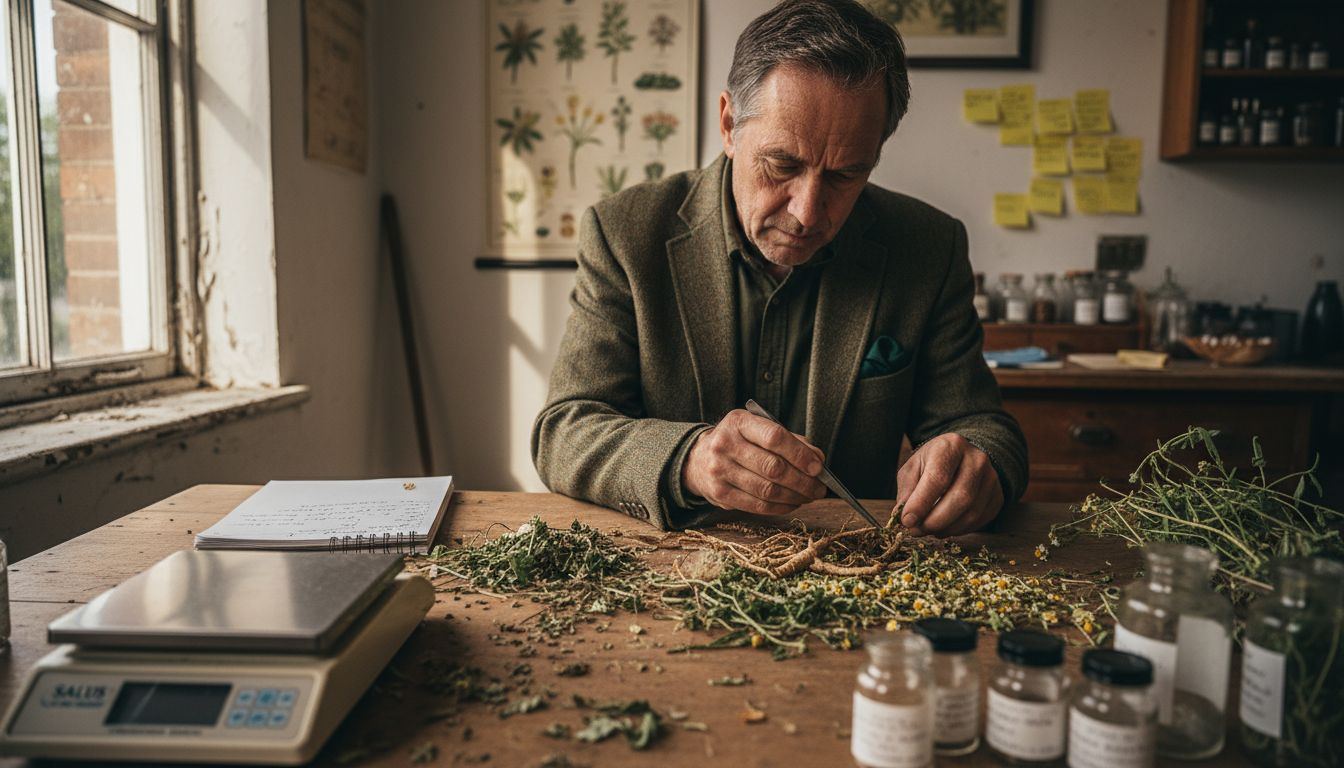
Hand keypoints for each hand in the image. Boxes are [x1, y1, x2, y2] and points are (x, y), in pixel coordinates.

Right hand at [682, 409, 827, 515]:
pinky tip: (792, 503)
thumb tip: (817, 461)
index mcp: (738, 422)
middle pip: (772, 467)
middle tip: (819, 488)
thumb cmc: (740, 442)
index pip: (774, 437)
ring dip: (794, 497)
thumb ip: (790, 441)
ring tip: (809, 496)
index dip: (800, 454)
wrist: (699, 458)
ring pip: (767, 490)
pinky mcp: (719, 494)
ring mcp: (720, 470)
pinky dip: (780, 507)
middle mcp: (725, 444)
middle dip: (802, 481)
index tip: (818, 467)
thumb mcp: (759, 430)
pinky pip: (757, 505)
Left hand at [894, 434, 1002, 535]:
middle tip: (916, 531)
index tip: (907, 521)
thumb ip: (907, 491)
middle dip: (935, 521)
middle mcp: (977, 459)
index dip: (921, 503)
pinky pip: (980, 520)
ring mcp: (991, 478)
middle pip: (960, 498)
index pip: (938, 478)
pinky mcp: (998, 496)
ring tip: (928, 530)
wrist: (962, 457)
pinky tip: (944, 528)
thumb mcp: (913, 468)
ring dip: (946, 528)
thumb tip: (904, 518)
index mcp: (951, 446)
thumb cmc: (932, 464)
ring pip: (971, 513)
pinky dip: (959, 530)